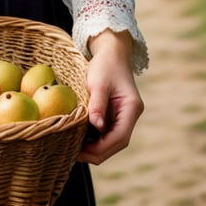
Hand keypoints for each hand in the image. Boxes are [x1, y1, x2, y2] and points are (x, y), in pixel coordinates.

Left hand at [77, 29, 142, 164]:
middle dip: (97, 151)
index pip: (120, 137)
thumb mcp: (98, 83)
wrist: (111, 51)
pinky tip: (79, 137)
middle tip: (74, 154)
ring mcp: (124, 115)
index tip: (81, 152)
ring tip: (74, 147)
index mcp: (132, 108)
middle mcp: (130, 115)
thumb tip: (96, 127)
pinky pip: (106, 131)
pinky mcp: (115, 114)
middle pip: (116, 143)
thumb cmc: (105, 64)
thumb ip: (98, 105)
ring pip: (111, 140)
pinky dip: (94, 138)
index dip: (101, 148)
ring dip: (95, 146)